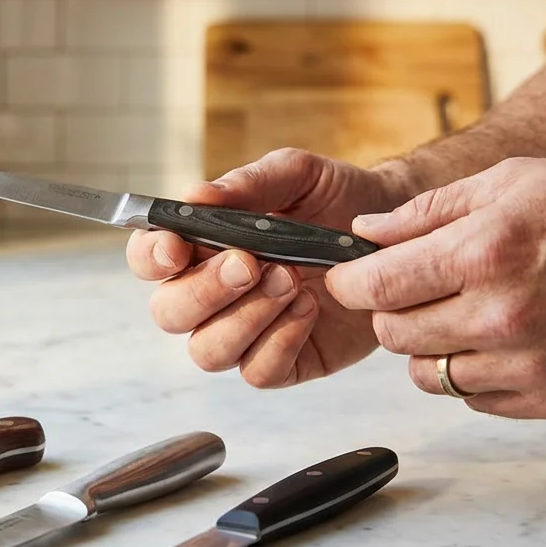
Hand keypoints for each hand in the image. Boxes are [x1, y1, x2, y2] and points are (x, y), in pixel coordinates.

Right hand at [126, 148, 415, 387]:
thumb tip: (195, 196)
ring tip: (291, 280)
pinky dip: (280, 341)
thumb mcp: (296, 175)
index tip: (177, 247)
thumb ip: (246, 184)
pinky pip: (259, 372)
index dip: (151, 257)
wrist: (396, 230)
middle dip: (205, 291)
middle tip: (251, 262)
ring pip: (208, 351)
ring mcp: (246, 333)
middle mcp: (213, 295)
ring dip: (245, 317)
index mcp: (201, 246)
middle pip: (170, 313)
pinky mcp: (286, 361)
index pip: (149, 259)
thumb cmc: (336, 200)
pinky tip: (308, 308)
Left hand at [325, 156, 545, 417]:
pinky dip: (472, 373)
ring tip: (462, 313)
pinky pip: (473, 399)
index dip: (350, 282)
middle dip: (390, 311)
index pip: (376, 287)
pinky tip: (500, 339)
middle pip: (393, 335)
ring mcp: (527, 365)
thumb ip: (430, 211)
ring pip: (427, 376)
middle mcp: (502, 315)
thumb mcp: (514, 180)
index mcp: (486, 252)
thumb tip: (367, 233)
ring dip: (428, 348)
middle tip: (414, 290)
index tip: (348, 278)